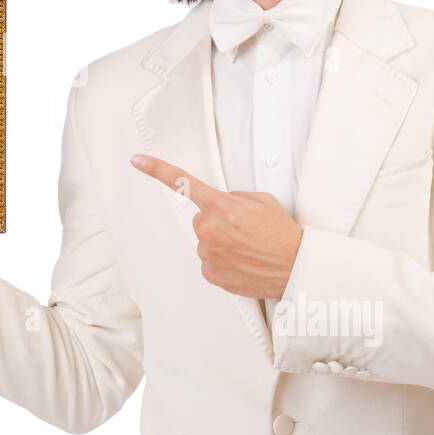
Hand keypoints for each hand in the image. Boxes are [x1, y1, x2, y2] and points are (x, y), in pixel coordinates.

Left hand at [131, 154, 302, 298]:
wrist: (295, 268)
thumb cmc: (282, 234)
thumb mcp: (262, 201)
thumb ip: (234, 197)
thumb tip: (221, 202)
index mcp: (220, 206)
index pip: (182, 183)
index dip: (157, 170)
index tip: (137, 160)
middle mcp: (209, 229)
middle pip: (201, 219)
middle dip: (217, 222)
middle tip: (243, 230)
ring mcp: (207, 253)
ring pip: (205, 241)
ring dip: (221, 243)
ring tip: (247, 248)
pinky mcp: (210, 273)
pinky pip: (209, 261)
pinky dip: (223, 261)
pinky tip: (242, 262)